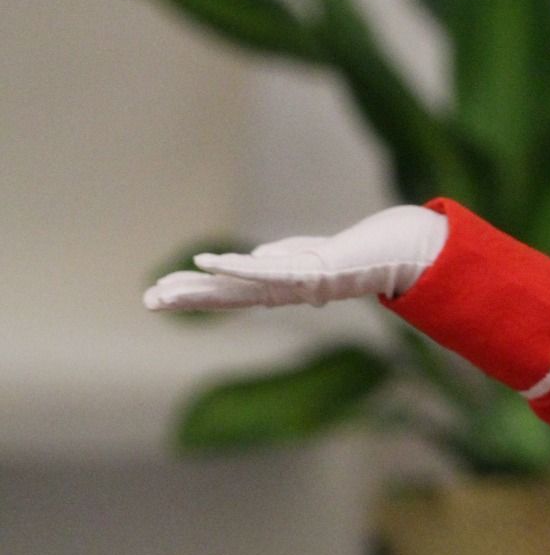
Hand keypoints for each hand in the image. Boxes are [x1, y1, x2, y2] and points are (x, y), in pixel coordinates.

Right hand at [142, 204, 449, 311]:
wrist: (399, 254)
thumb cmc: (358, 253)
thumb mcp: (308, 253)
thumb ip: (282, 257)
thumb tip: (257, 257)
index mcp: (279, 287)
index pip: (228, 291)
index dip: (195, 293)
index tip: (159, 293)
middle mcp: (283, 291)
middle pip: (225, 295)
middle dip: (186, 297)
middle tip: (146, 302)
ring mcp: (294, 285)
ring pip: (238, 288)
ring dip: (199, 288)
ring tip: (164, 290)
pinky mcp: (310, 273)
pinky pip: (266, 271)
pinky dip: (235, 267)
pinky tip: (206, 264)